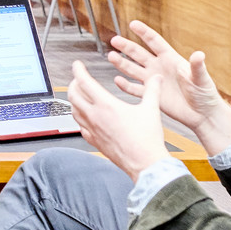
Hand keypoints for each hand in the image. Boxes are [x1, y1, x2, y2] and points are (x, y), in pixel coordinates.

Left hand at [69, 61, 166, 178]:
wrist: (145, 164)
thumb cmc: (147, 140)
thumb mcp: (151, 109)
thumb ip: (153, 90)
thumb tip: (156, 78)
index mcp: (107, 105)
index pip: (84, 82)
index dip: (78, 70)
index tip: (77, 65)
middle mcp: (95, 117)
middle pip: (73, 95)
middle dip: (73, 83)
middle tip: (78, 78)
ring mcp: (93, 130)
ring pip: (73, 111)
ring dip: (74, 100)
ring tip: (79, 95)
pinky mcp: (95, 142)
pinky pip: (80, 127)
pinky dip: (78, 117)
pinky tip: (84, 117)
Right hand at [106, 21, 230, 154]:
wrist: (203, 114)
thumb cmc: (205, 94)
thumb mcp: (202, 78)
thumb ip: (197, 66)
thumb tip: (199, 55)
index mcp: (171, 59)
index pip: (155, 42)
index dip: (144, 33)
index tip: (133, 24)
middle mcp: (159, 68)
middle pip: (139, 54)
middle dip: (126, 46)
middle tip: (115, 40)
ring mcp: (154, 81)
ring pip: (133, 69)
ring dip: (122, 63)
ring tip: (111, 56)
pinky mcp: (152, 95)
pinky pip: (135, 89)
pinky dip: (126, 86)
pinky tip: (118, 81)